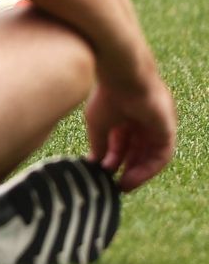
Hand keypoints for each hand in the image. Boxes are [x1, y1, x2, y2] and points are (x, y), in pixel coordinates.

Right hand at [84, 68, 176, 192]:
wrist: (123, 77)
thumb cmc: (107, 95)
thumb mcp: (98, 126)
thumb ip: (100, 145)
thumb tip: (96, 164)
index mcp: (126, 115)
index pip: (122, 143)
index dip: (114, 159)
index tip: (103, 174)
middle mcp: (143, 121)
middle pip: (138, 151)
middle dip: (126, 169)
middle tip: (115, 185)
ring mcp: (157, 125)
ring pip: (150, 155)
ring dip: (138, 172)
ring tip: (123, 186)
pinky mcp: (167, 129)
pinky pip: (162, 154)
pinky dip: (149, 168)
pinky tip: (133, 177)